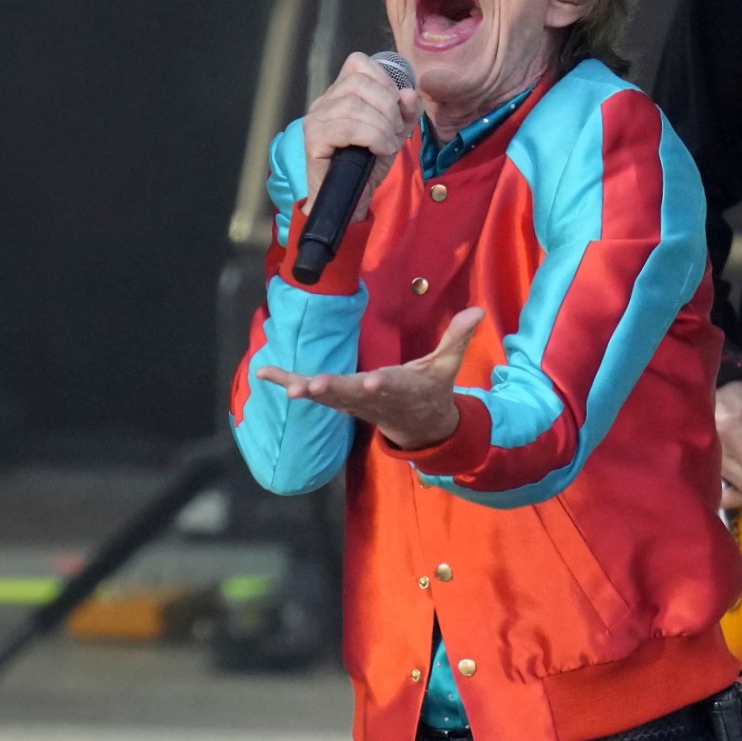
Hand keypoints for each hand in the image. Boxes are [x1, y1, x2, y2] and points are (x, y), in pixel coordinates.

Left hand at [256, 307, 479, 448]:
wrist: (421, 429)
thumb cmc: (431, 390)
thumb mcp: (447, 366)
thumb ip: (457, 338)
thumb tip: (477, 311)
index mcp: (404, 388)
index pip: (393, 386)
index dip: (383, 385)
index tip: (374, 383)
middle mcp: (375, 398)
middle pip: (352, 395)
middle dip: (333, 391)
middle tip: (314, 388)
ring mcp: (355, 403)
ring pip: (328, 398)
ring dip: (306, 390)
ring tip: (288, 387)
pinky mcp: (340, 401)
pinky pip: (311, 391)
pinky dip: (288, 381)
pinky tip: (264, 372)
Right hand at [302, 52, 419, 221]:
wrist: (351, 198)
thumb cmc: (369, 163)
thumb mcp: (396, 132)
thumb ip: (406, 111)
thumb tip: (408, 93)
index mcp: (341, 93)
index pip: (359, 63)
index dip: (385, 80)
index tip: (397, 106)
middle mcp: (324, 101)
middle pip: (358, 82)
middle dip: (387, 106)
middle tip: (396, 130)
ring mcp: (316, 119)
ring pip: (354, 106)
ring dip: (382, 126)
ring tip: (389, 144)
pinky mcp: (314, 139)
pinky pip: (347, 127)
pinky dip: (372, 137)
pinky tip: (379, 150)